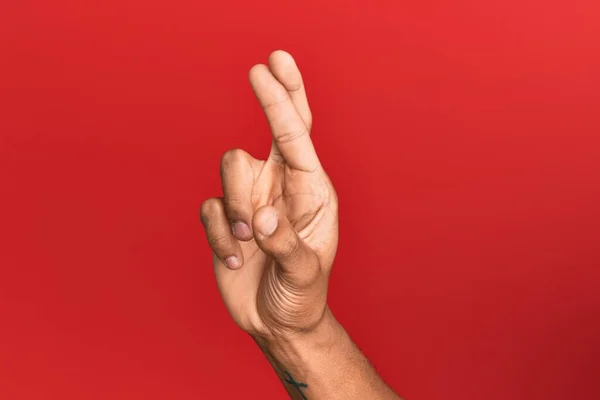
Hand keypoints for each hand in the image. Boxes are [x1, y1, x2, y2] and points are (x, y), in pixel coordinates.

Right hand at [200, 50, 337, 340]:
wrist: (277, 322)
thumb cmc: (301, 295)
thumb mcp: (303, 273)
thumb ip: (286, 243)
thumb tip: (262, 217)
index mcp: (311, 191)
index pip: (298, 137)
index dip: (284, 100)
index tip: (270, 66)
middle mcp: (281, 186)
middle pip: (269, 132)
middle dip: (270, 99)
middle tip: (262, 67)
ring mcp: (251, 200)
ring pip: (229, 170)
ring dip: (235, 209)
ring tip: (248, 244)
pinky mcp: (224, 219)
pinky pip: (208, 208)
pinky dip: (218, 236)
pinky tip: (235, 260)